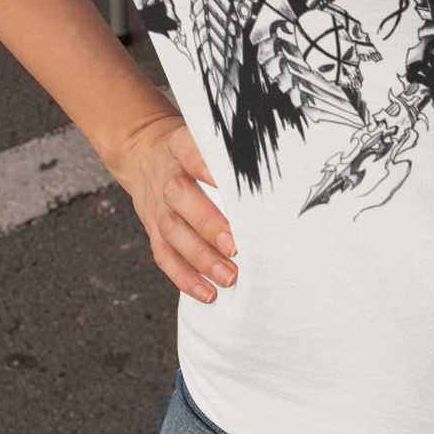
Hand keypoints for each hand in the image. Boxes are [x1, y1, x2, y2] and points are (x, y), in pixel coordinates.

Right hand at [115, 112, 237, 303]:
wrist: (146, 157)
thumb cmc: (196, 153)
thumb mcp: (208, 140)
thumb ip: (235, 151)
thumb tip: (288, 165)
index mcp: (180, 147)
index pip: (188, 149)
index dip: (204, 164)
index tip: (226, 181)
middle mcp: (167, 176)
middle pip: (179, 195)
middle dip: (207, 223)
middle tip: (235, 246)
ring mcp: (158, 206)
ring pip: (173, 231)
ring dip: (201, 257)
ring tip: (229, 277)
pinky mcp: (154, 231)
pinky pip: (165, 257)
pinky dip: (185, 277)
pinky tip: (208, 292)